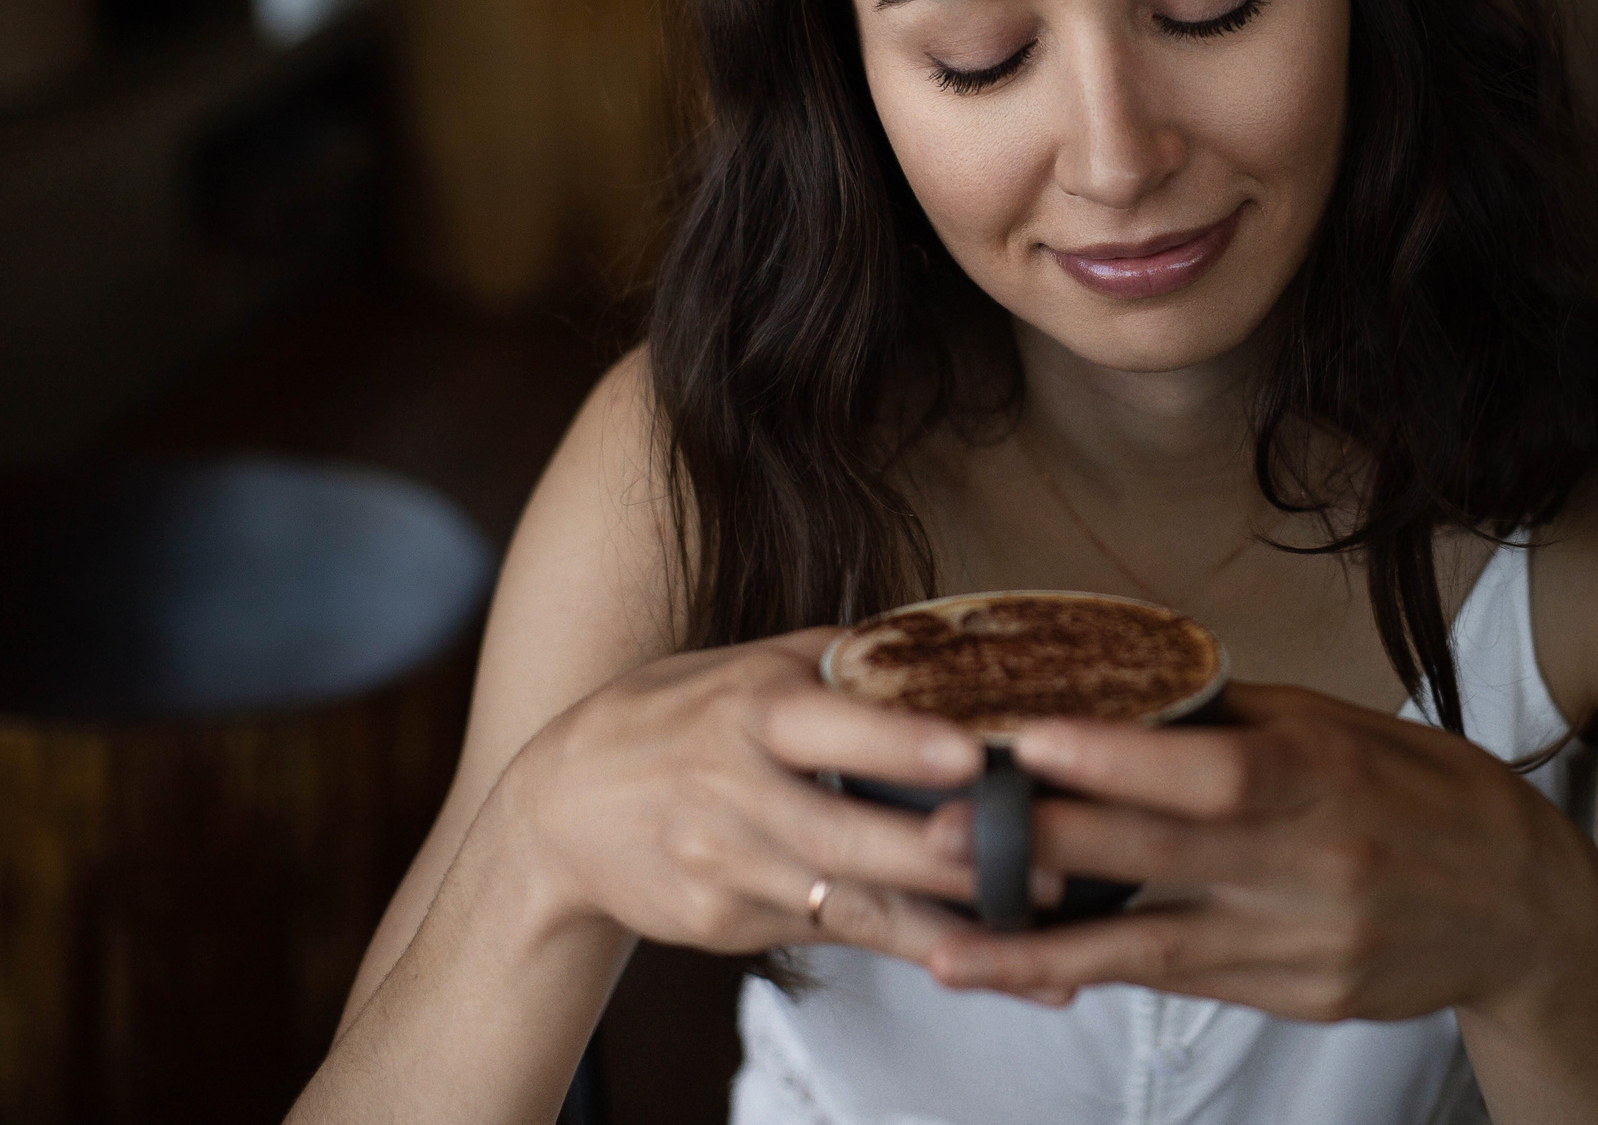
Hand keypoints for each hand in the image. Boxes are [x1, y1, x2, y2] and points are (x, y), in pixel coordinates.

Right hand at [498, 626, 999, 965]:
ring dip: (942, 925)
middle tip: (1042, 868)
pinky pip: (829, 935)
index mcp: (746, 711)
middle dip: (948, 860)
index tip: (971, 756)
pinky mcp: (728, 927)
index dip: (900, 746)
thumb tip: (937, 638)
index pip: (830, 729)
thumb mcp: (736, 667)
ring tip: (1032, 934)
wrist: (554, 815)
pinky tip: (971, 959)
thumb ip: (833, 659)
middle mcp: (736, 793)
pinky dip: (900, 948)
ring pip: (849, 906)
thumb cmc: (669, 718)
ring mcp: (729, 870)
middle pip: (851, 838)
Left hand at [912, 683, 1597, 1020]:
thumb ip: (1239, 719)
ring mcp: (1304, 944)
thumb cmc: (1421, 791)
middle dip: (1049, 849)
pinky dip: (1098, 976)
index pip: (1216, 770)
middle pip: (1167, 860)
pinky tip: (1024, 969)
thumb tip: (1121, 685)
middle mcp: (1315, 865)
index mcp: (1328, 777)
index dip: (1122, 759)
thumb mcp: (1345, 728)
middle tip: (943, 832)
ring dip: (1043, 948)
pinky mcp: (1296, 999)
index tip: (1029, 740)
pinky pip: (1181, 984)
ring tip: (945, 941)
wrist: (1523, 906)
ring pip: (1155, 951)